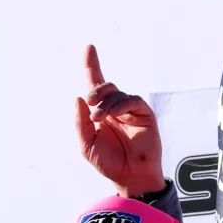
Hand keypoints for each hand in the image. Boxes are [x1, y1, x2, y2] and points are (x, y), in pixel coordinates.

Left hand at [75, 45, 164, 197]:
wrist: (130, 175)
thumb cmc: (109, 162)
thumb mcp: (86, 144)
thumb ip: (80, 122)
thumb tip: (78, 98)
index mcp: (100, 113)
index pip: (95, 85)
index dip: (92, 65)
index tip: (88, 47)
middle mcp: (115, 108)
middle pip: (105, 86)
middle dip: (96, 91)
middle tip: (90, 104)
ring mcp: (130, 111)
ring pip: (117, 93)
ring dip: (106, 102)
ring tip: (99, 117)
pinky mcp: (145, 114)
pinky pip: (133, 101)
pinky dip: (122, 104)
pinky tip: (114, 114)